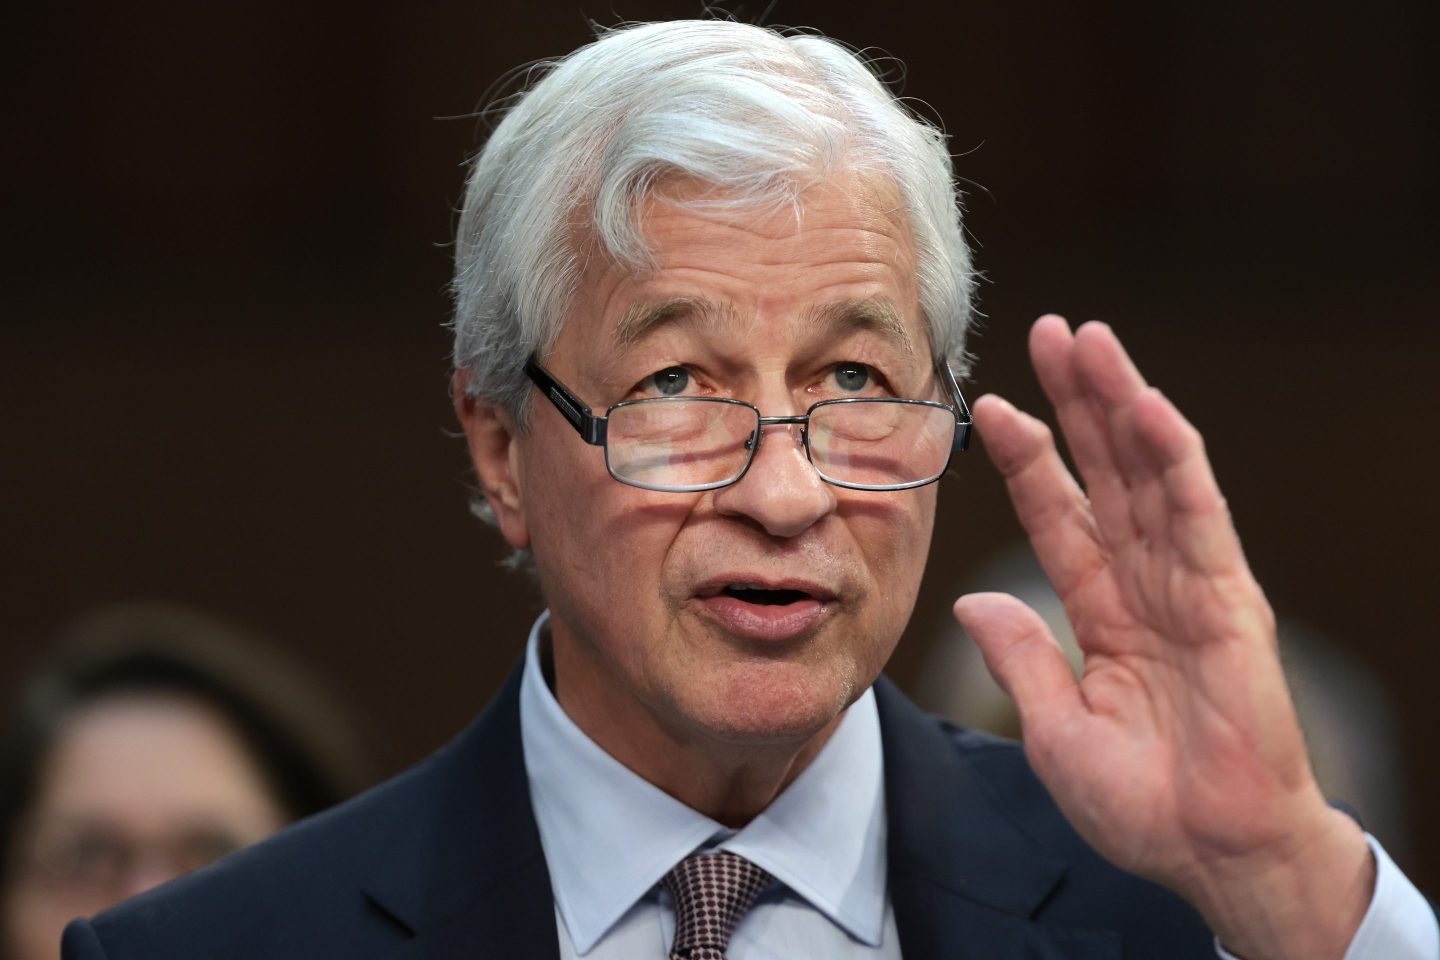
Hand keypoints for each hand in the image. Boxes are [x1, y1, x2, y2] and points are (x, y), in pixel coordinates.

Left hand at [954, 315, 1372, 958]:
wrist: (1210, 852)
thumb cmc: (1140, 803)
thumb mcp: (1053, 728)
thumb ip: (1020, 655)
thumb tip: (970, 599)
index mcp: (1101, 609)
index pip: (1057, 513)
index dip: (1026, 458)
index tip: (987, 404)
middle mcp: (1144, 582)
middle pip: (1104, 471)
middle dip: (1076, 400)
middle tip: (1050, 330)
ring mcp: (1188, 583)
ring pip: (1148, 472)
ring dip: (1118, 403)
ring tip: (1088, 340)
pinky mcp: (1228, 598)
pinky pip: (1197, 514)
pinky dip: (1171, 458)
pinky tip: (1143, 405)